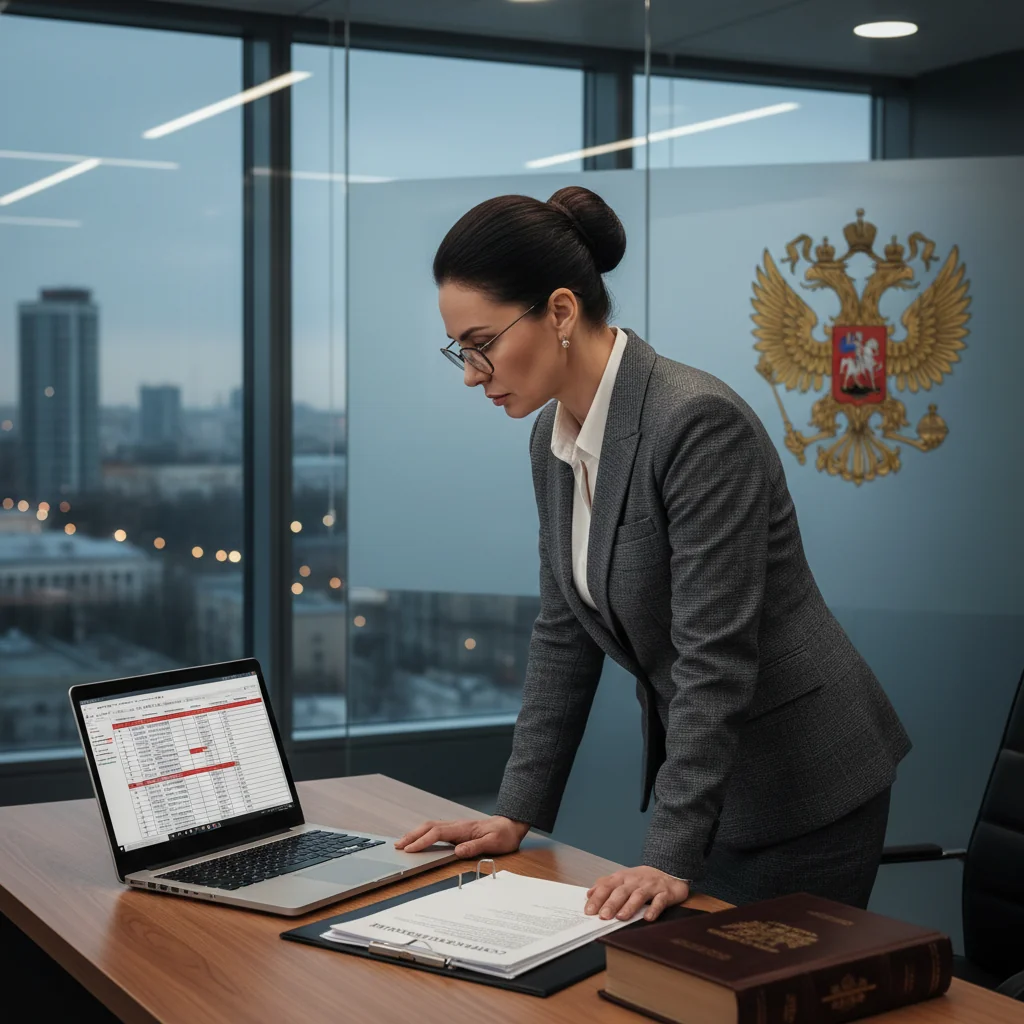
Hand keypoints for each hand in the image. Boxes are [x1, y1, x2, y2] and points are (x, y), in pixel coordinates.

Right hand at [395, 815, 529, 858]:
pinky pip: (435, 830)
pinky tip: (418, 840)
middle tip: (397, 846)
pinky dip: (423, 834)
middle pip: (429, 827)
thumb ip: (475, 846)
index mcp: (463, 828)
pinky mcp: (456, 831)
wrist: (510, 825)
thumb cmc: (503, 835)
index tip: (410, 850)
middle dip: (412, 835)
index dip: (422, 841)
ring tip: (402, 843)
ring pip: (430, 827)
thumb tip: (457, 851)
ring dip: (415, 834)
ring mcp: (456, 827)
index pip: (437, 833)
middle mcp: (456, 825)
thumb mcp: (494, 843)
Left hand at [585, 866, 689, 922]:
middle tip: (603, 916)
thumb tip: (589, 894)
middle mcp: (635, 881)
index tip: (589, 911)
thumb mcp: (622, 879)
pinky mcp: (665, 893)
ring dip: (629, 906)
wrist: (669, 871)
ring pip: (638, 895)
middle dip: (611, 904)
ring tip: (621, 917)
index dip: (597, 898)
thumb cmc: (642, 880)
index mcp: (622, 878)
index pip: (606, 886)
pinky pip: (659, 901)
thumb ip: (606, 886)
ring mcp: (650, 886)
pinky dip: (654, 909)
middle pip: (621, 891)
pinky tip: (648, 917)